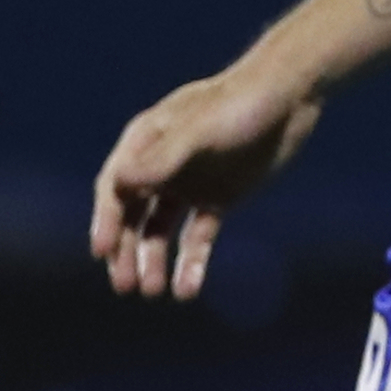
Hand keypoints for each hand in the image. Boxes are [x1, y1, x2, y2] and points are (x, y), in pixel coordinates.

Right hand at [88, 64, 321, 301]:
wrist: (288, 99)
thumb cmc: (237, 105)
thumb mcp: (199, 132)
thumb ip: (163, 158)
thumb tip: (120, 184)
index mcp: (147, 141)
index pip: (116, 187)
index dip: (106, 220)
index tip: (101, 252)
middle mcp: (162, 165)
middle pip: (133, 215)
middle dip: (126, 249)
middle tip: (124, 285)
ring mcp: (190, 183)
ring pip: (161, 230)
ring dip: (153, 260)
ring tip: (151, 292)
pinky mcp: (218, 198)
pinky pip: (198, 237)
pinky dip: (191, 262)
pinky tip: (187, 290)